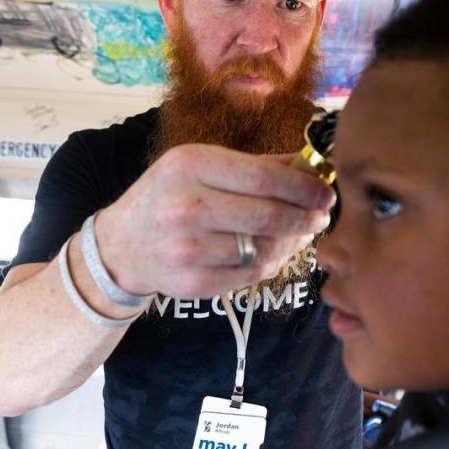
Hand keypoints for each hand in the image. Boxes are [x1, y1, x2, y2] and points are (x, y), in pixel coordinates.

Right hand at [95, 144, 334, 298]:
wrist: (122, 244)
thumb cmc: (171, 196)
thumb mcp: (201, 165)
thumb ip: (254, 165)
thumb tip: (310, 166)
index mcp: (191, 165)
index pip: (264, 177)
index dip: (304, 188)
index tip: (326, 193)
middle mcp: (185, 206)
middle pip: (268, 216)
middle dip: (306, 217)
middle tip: (321, 216)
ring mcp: (187, 249)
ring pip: (264, 249)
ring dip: (292, 243)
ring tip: (299, 234)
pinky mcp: (192, 283)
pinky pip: (250, 275)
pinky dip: (270, 264)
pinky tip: (272, 253)